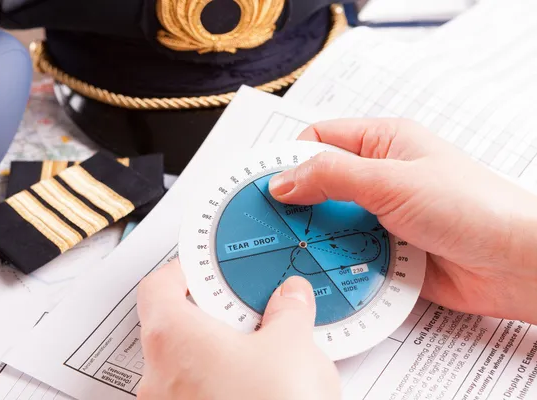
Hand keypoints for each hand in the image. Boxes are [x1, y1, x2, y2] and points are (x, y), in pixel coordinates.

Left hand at [135, 258, 340, 399]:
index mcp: (173, 338)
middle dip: (212, 316)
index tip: (205, 268)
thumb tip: (290, 297)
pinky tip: (255, 388)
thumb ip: (289, 312)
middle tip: (247, 313)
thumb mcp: (293, 347)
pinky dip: (219, 384)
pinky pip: (195, 395)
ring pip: (184, 365)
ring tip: (260, 352)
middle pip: (172, 326)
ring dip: (217, 354)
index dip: (182, 271)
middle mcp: (158, 376)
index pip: (158, 286)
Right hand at [269, 118, 536, 323]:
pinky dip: (333, 262)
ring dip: (315, 237)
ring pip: (330, 222)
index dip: (289, 160)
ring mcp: (382, 215)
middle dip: (296, 204)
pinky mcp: (387, 251)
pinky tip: (321, 271)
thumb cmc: (472, 208)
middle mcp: (380, 176)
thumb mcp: (392, 181)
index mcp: (383, 142)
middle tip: (270, 224)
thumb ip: (332, 176)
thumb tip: (282, 180)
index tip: (264, 186)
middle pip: (320, 184)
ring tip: (292, 250)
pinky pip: (347, 253)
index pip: (320, 140)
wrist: (516, 265)